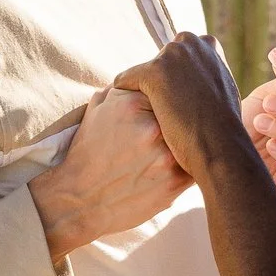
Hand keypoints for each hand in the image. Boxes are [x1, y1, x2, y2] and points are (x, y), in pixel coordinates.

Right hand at [29, 87, 191, 263]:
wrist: (80, 200)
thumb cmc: (88, 153)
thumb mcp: (96, 110)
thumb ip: (122, 88)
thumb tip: (144, 75)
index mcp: (132, 103)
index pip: (166, 89)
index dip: (167, 100)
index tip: (163, 109)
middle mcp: (151, 127)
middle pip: (182, 112)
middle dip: (179, 119)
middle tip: (172, 128)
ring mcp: (166, 156)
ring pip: (192, 138)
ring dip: (187, 141)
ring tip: (177, 147)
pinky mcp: (175, 182)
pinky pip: (195, 164)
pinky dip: (190, 164)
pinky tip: (176, 166)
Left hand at [116, 33, 248, 180]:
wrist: (220, 145)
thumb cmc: (223, 127)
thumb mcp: (222, 89)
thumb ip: (207, 75)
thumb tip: (198, 78)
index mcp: (207, 45)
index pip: (178, 55)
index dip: (176, 79)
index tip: (178, 99)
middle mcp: (189, 43)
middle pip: (160, 61)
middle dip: (160, 82)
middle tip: (165, 110)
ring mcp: (171, 55)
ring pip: (143, 71)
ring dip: (144, 91)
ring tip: (149, 117)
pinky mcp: (153, 71)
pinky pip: (124, 80)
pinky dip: (123, 97)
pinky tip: (129, 116)